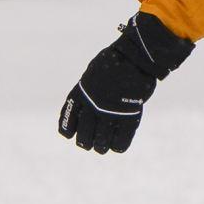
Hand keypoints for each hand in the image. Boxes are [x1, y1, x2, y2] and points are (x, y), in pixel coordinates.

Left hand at [58, 11, 191, 153]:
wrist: (134, 57)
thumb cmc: (115, 62)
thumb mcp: (93, 74)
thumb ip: (88, 91)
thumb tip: (85, 107)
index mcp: (80, 95)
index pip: (68, 121)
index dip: (69, 130)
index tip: (72, 135)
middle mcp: (91, 107)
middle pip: (84, 136)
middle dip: (87, 142)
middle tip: (91, 144)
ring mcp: (109, 114)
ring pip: (101, 142)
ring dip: (101, 147)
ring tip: (104, 147)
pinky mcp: (128, 117)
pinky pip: (121, 140)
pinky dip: (119, 146)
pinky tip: (118, 146)